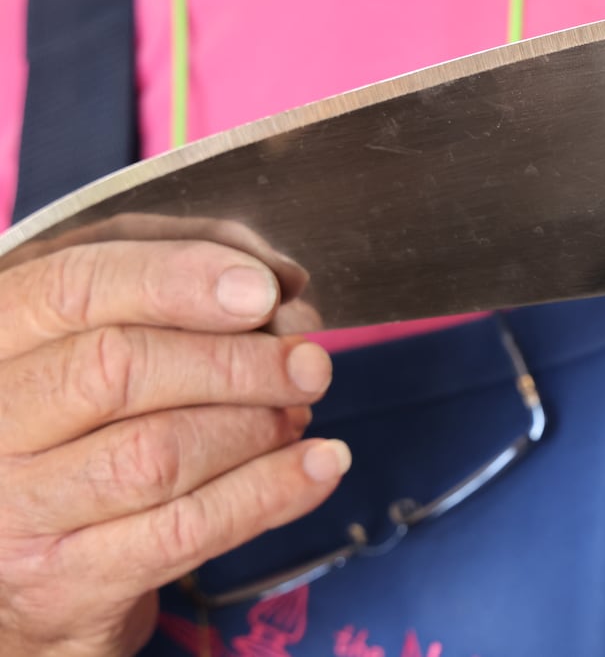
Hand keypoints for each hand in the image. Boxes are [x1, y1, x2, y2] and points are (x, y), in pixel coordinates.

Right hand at [0, 240, 349, 655]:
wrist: (32, 567)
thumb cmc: (86, 421)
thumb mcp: (108, 330)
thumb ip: (180, 281)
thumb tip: (274, 277)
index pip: (71, 289)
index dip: (176, 280)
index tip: (262, 290)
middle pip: (116, 370)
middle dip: (236, 360)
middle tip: (308, 362)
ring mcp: (15, 510)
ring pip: (156, 454)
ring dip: (256, 425)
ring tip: (298, 410)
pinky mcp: (64, 582)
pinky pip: (186, 531)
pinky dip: (271, 490)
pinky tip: (318, 464)